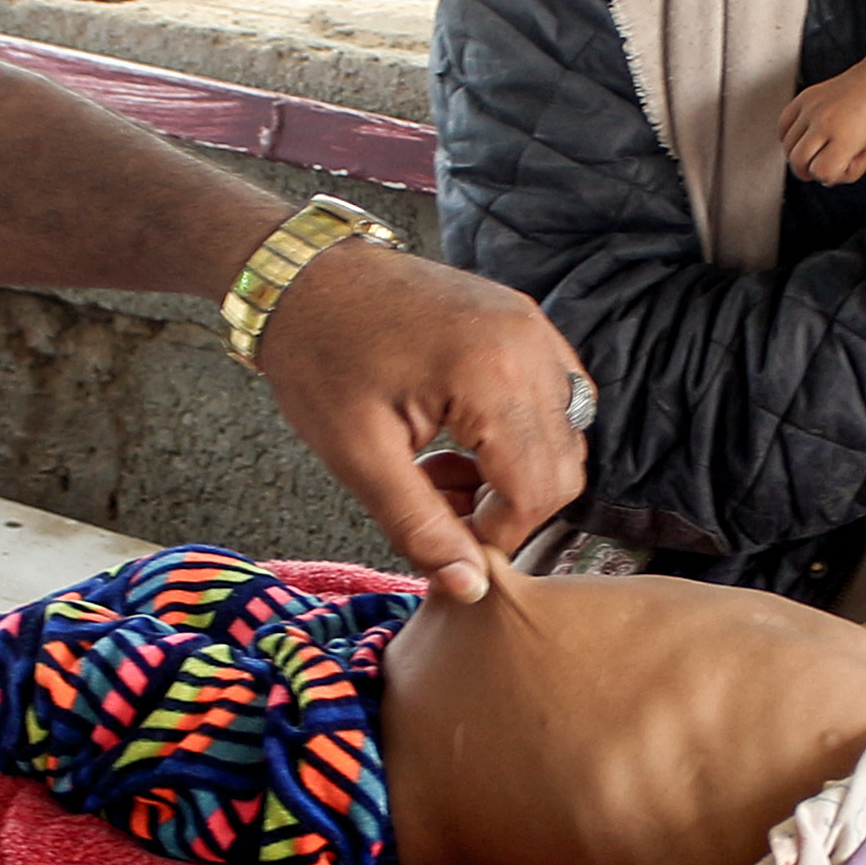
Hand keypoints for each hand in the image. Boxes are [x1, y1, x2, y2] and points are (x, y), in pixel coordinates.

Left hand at [256, 241, 588, 602]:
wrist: (301, 278)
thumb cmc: (319, 357)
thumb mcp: (358, 457)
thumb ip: (419, 527)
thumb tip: (470, 586)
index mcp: (491, 374)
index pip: (537, 490)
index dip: (498, 535)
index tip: (450, 544)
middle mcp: (529, 344)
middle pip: (562, 467)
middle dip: (508, 506)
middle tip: (438, 504)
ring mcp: (531, 327)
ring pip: (564, 435)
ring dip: (515, 472)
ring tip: (440, 470)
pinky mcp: (522, 321)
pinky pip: (552, 397)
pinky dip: (518, 434)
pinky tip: (459, 437)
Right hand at [779, 70, 865, 185]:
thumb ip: (849, 172)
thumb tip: (825, 177)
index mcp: (845, 138)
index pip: (820, 171)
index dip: (827, 176)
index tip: (834, 170)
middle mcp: (825, 122)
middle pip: (797, 161)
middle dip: (806, 171)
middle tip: (817, 168)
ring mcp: (811, 109)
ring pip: (787, 145)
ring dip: (797, 154)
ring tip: (813, 151)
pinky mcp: (804, 98)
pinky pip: (783, 126)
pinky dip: (788, 137)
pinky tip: (802, 138)